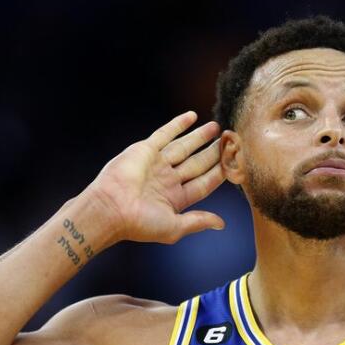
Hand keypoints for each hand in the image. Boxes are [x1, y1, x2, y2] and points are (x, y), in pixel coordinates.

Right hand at [85, 111, 225, 243]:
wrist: (110, 209)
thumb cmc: (139, 224)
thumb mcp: (174, 227)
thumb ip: (198, 221)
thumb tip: (222, 224)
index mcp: (176, 198)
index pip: (204, 183)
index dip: (219, 173)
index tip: (234, 164)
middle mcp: (168, 180)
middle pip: (197, 163)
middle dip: (213, 153)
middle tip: (229, 141)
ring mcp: (157, 164)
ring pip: (184, 146)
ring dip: (200, 137)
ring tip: (216, 128)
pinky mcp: (145, 150)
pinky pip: (165, 134)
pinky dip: (178, 124)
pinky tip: (192, 116)